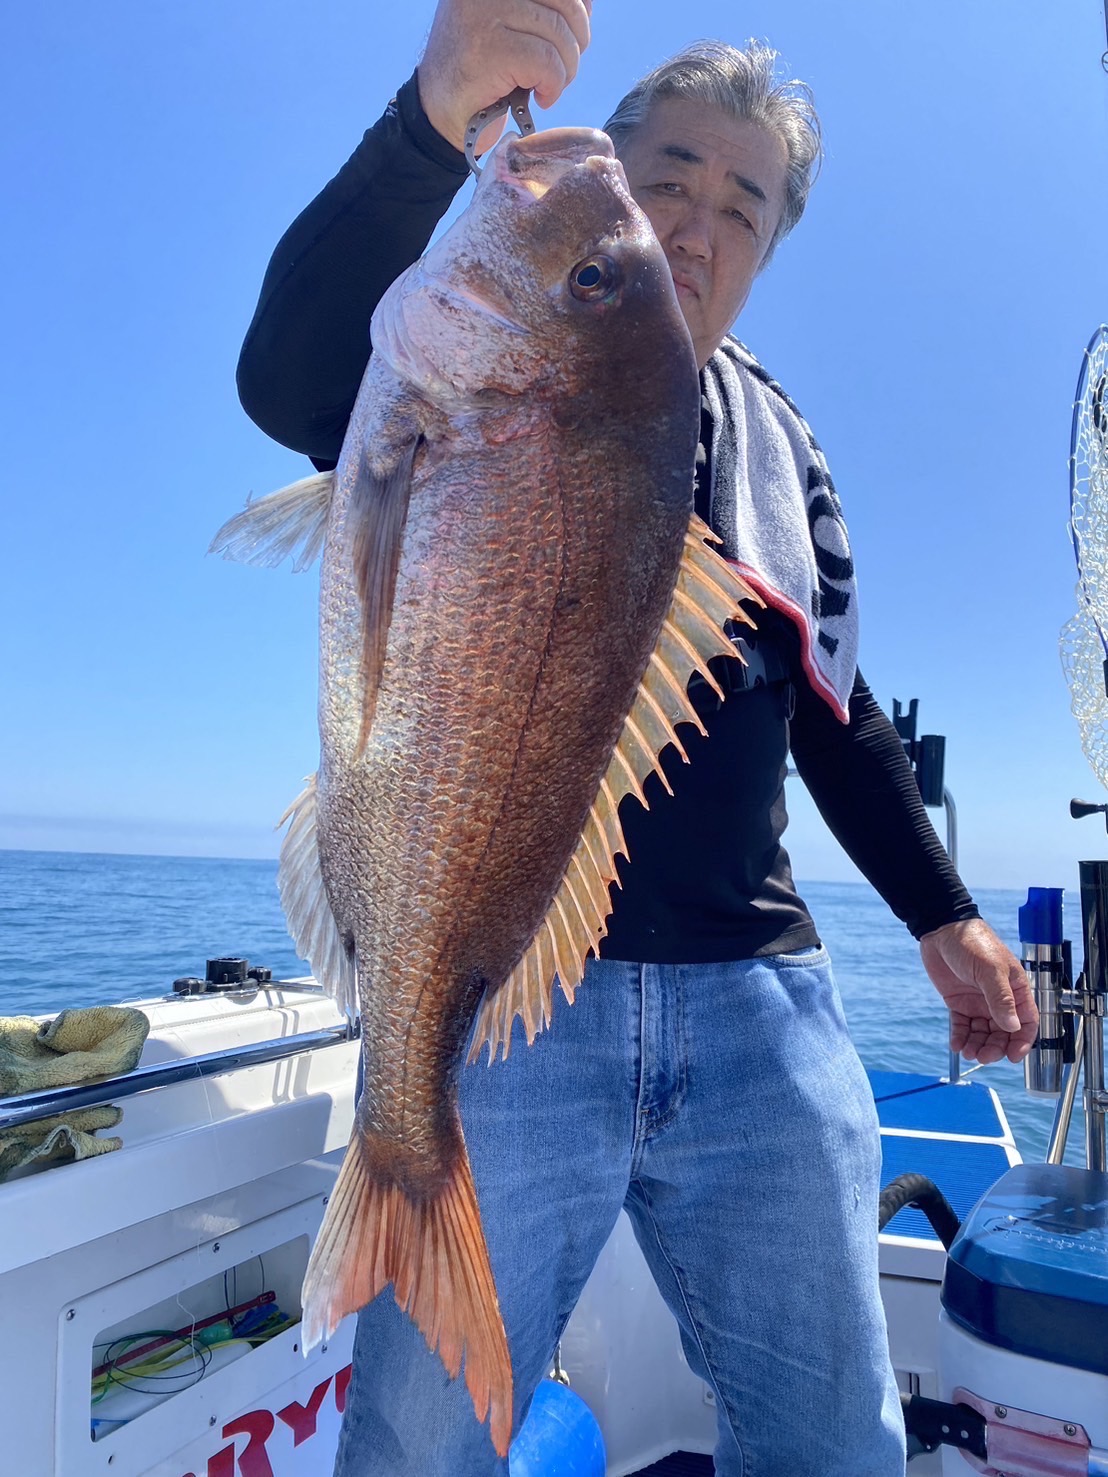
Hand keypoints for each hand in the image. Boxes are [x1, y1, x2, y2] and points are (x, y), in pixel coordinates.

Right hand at [418, 0, 591, 152]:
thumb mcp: (509, 23)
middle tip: (563, 67)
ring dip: (566, 69)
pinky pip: (548, 63)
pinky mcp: (491, 49)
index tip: (577, 29)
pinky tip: (541, 97)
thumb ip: (540, 5)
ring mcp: (485, 14)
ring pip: (560, 35)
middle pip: (566, 4)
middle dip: (576, 40)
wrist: (440, 112)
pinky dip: (554, 86)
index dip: (579, 6)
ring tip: (549, 85)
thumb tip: (586, 2)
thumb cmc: (480, 69)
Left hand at [919, 918, 1038, 1064]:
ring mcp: (979, 1002)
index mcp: (1016, 989)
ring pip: (983, 1033)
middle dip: (996, 1047)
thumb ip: (1001, 998)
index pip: (1027, 1021)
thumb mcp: (990, 969)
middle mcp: (1000, 999)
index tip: (1013, 1056)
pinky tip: (956, 1045)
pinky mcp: (959, 1003)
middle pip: (1004, 1032)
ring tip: (968, 1053)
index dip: (1022, 1041)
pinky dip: (960, 1037)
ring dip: (978, 1046)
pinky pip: (962, 1026)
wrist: (941, 930)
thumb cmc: (972, 942)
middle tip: (984, 1056)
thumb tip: (1013, 1026)